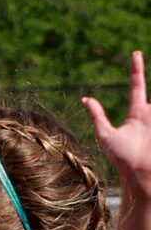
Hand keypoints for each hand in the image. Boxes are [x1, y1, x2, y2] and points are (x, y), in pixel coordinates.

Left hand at [84, 52, 150, 194]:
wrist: (140, 175)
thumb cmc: (122, 158)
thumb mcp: (106, 135)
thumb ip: (98, 117)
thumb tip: (85, 99)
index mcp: (137, 113)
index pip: (137, 86)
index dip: (136, 70)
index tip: (136, 54)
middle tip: (140, 55)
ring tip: (148, 109)